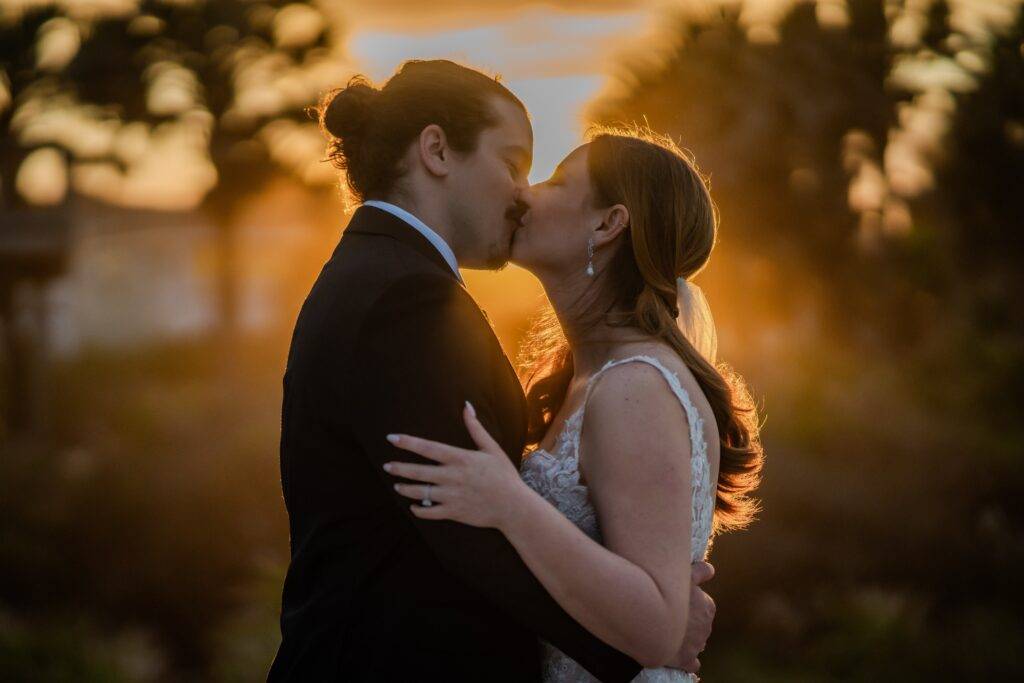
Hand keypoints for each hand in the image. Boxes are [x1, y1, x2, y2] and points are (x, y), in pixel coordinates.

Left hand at [383, 401, 528, 530]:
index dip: (408, 442)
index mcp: (460, 458)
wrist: (514, 506)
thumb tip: (466, 405)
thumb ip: (475, 428)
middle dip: (399, 468)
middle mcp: (453, 476)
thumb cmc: (504, 475)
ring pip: (420, 492)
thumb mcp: (492, 448)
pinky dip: (418, 509)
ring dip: (405, 488)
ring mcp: (452, 496)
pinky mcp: (454, 512)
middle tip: (386, 466)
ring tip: (396, 485)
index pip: (428, 448)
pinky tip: (413, 506)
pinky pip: (429, 512)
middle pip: (418, 471)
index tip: (391, 438)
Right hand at [667, 561, 715, 672]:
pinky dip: (687, 660)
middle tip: (669, 615)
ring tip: (668, 632)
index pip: (703, 605)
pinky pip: (692, 663)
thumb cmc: (669, 594)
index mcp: (708, 607)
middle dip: (687, 621)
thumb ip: (700, 571)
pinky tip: (678, 654)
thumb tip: (711, 570)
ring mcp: (697, 645)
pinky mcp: (687, 660)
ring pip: (695, 642)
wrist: (654, 620)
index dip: (689, 603)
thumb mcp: (685, 575)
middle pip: (698, 624)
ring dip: (685, 638)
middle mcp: (706, 627)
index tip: (677, 601)